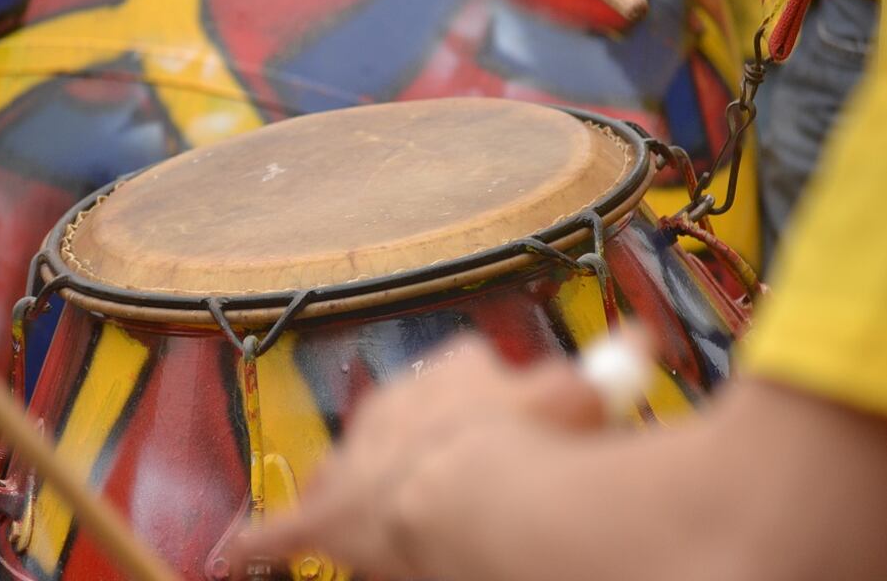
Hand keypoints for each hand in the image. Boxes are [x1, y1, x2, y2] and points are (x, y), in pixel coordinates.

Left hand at [229, 337, 604, 576]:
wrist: (456, 489)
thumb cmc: (518, 444)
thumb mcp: (577, 399)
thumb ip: (615, 365)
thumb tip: (645, 336)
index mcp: (455, 373)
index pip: (468, 367)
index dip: (486, 395)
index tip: (503, 416)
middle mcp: (396, 406)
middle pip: (403, 417)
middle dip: (419, 441)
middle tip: (441, 474)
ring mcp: (355, 456)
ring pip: (350, 462)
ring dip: (360, 481)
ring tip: (373, 506)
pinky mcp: (322, 514)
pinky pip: (284, 528)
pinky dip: (267, 540)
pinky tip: (242, 549)